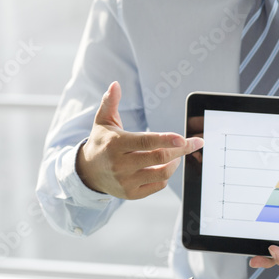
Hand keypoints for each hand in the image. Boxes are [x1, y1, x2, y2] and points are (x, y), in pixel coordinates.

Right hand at [76, 82, 202, 198]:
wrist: (87, 172)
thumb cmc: (100, 142)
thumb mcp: (103, 121)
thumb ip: (110, 102)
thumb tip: (115, 84)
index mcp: (116, 144)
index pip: (146, 142)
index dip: (167, 140)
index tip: (183, 138)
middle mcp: (120, 164)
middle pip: (159, 157)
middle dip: (180, 150)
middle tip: (191, 143)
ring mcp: (125, 181)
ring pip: (162, 173)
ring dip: (174, 163)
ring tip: (175, 155)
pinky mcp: (131, 194)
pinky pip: (158, 185)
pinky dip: (165, 175)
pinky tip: (162, 166)